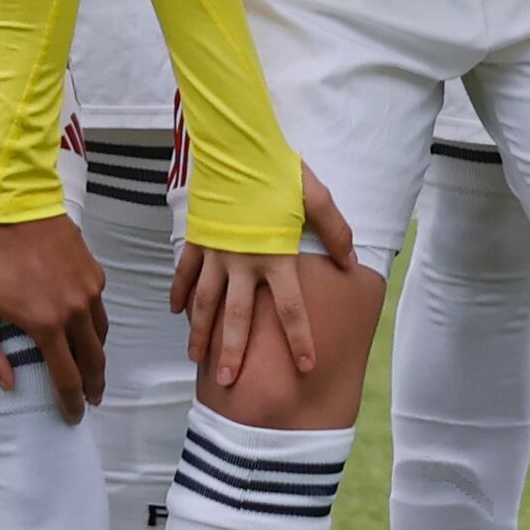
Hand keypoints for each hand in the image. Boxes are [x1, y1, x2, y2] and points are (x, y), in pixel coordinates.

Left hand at [0, 218, 108, 420]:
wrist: (18, 210)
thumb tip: (7, 382)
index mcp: (47, 325)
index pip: (67, 377)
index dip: (71, 403)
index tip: (73, 416)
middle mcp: (75, 312)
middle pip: (94, 362)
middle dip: (93, 386)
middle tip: (91, 399)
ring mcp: (90, 292)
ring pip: (102, 336)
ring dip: (97, 357)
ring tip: (91, 369)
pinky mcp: (95, 275)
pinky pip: (99, 308)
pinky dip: (93, 325)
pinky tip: (82, 327)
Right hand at [170, 165, 358, 387]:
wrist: (235, 147)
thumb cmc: (278, 172)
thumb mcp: (316, 197)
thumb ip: (336, 231)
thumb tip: (352, 263)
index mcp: (275, 257)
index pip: (291, 309)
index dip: (300, 339)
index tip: (305, 366)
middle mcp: (242, 263)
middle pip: (237, 317)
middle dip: (233, 351)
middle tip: (230, 382)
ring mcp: (215, 253)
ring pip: (205, 302)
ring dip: (201, 333)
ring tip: (197, 359)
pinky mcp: (197, 239)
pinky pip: (185, 272)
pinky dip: (179, 292)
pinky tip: (176, 312)